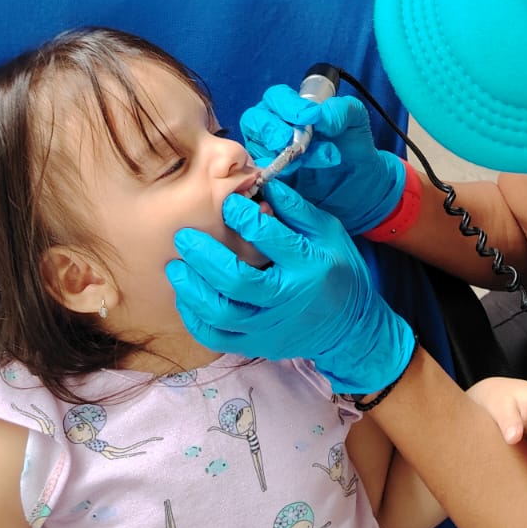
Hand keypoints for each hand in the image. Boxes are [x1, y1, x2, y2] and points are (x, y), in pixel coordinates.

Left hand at [166, 179, 414, 397]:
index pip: (270, 239)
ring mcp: (271, 326)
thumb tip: (264, 182)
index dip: (244, 218)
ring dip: (192, 289)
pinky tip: (186, 297)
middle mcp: (288, 298)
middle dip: (204, 256)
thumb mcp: (328, 232)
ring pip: (221, 313)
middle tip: (183, 237)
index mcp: (308, 265)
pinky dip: (195, 319)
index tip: (228, 204)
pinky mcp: (258, 344)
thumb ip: (296, 209)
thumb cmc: (338, 270)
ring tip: (176, 267)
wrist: (350, 326)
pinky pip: (217, 337)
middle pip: (237, 281)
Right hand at [240, 87, 405, 234]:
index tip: (308, 116)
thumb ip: (341, 111)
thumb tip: (319, 115)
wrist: (360, 186)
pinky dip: (272, 175)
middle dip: (272, 128)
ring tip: (303, 162)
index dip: (287, 104)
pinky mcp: (270, 181)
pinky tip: (293, 176)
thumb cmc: (353, 149)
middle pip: (254, 120)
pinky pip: (259, 175)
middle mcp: (274, 130)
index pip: (276, 98)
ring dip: (278, 154)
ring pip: (254, 148)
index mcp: (292, 109)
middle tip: (293, 141)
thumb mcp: (356, 123)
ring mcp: (268, 156)